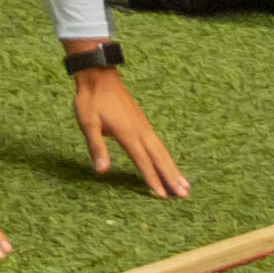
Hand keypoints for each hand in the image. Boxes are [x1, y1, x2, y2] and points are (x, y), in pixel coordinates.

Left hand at [68, 64, 190, 198]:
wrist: (99, 76)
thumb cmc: (91, 100)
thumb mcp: (88, 124)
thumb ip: (96, 147)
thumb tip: (102, 171)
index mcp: (128, 133)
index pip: (143, 161)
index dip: (152, 179)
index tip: (162, 196)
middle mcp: (141, 131)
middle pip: (160, 158)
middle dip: (172, 177)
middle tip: (185, 195)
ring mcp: (143, 126)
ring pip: (162, 151)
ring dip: (173, 168)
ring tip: (185, 185)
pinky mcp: (142, 122)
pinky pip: (158, 144)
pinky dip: (166, 157)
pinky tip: (169, 163)